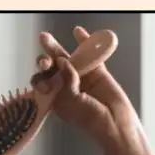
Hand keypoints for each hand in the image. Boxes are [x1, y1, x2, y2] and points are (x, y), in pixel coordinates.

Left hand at [30, 26, 139, 146]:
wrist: (115, 123)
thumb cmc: (90, 119)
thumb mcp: (72, 102)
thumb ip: (67, 81)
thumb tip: (62, 60)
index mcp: (56, 99)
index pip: (42, 83)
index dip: (39, 77)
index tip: (41, 77)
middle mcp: (66, 87)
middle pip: (51, 69)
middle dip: (44, 61)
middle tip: (43, 60)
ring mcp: (81, 78)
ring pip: (67, 59)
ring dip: (55, 48)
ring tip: (44, 38)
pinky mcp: (97, 71)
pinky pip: (89, 54)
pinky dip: (84, 42)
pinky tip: (77, 31)